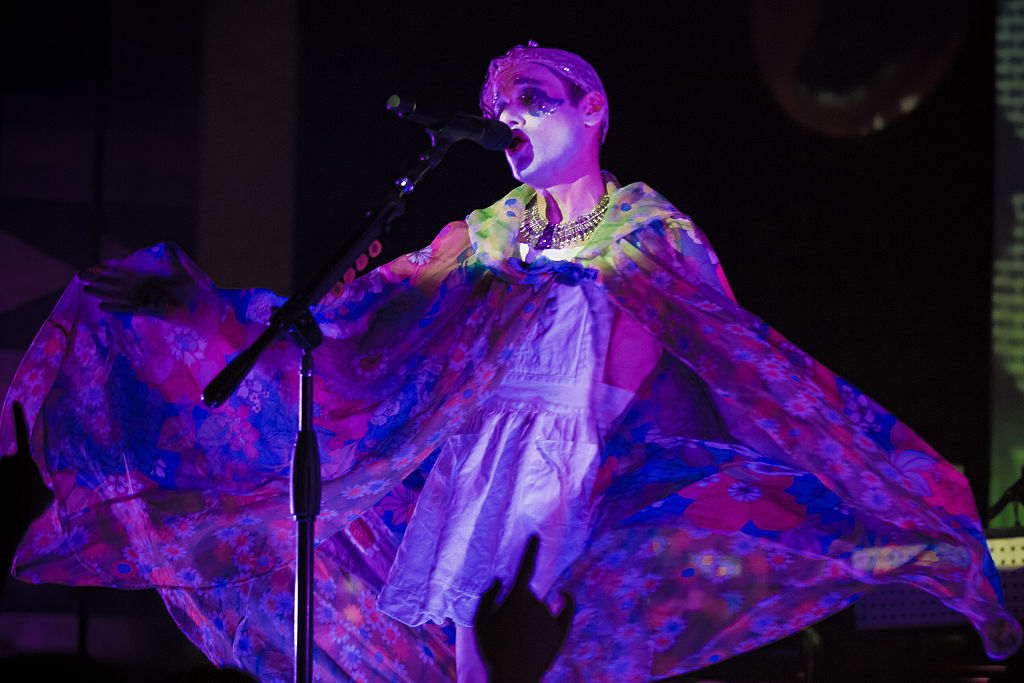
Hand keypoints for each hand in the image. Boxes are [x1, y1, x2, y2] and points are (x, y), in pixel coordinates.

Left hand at [1, 401, 53, 538]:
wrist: (10, 518)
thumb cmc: (31, 505)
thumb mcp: (47, 495)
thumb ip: (42, 486)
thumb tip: (39, 488)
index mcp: (24, 459)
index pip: (22, 434)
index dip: (19, 418)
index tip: (16, 403)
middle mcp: (6, 461)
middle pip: (9, 466)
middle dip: (13, 478)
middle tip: (20, 496)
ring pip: (2, 477)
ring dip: (7, 487)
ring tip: (13, 503)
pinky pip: (3, 485)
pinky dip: (5, 493)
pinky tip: (7, 503)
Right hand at [81, 265, 194, 314]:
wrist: (201, 302)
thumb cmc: (191, 289)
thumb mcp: (180, 269)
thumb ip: (171, 258)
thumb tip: (168, 244)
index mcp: (147, 281)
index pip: (122, 275)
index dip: (107, 272)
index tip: (91, 268)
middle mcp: (142, 290)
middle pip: (115, 285)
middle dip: (98, 280)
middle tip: (79, 276)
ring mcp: (144, 300)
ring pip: (118, 296)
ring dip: (102, 293)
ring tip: (85, 290)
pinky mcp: (149, 310)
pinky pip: (129, 309)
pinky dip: (116, 307)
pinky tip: (102, 306)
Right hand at [473, 535, 574, 682]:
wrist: (513, 678)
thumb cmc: (492, 650)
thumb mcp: (480, 622)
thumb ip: (487, 597)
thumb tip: (499, 579)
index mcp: (517, 598)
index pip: (525, 567)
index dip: (531, 550)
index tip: (536, 536)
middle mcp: (537, 603)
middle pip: (529, 594)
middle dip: (518, 604)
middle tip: (506, 626)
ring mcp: (550, 618)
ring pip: (542, 604)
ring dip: (532, 612)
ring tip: (517, 636)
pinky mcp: (560, 632)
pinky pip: (567, 609)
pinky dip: (566, 599)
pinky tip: (563, 593)